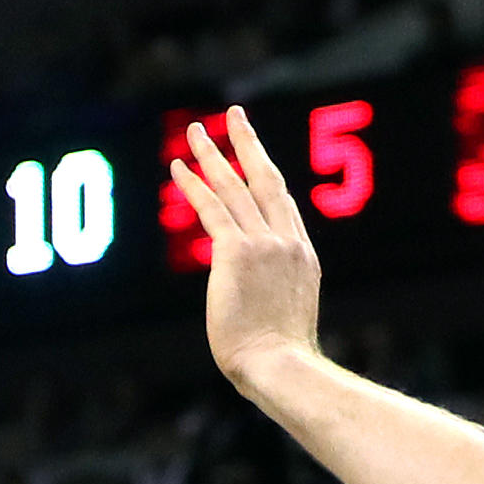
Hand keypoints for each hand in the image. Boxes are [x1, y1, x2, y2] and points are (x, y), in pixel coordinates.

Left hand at [170, 110, 322, 392]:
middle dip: (249, 144)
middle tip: (235, 116)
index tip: (255, 160)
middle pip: (267, 181)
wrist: (282, 368)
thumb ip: (274, 302)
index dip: (266, 180)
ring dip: (213, 155)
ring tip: (195, 131)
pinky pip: (212, 208)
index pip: (284, 209)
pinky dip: (194, 185)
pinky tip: (179, 167)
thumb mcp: (287, 323)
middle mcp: (287, 244)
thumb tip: (261, 315)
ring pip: (235, 186)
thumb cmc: (282, 363)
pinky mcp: (237, 252)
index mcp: (303, 261)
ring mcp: (265, 245)